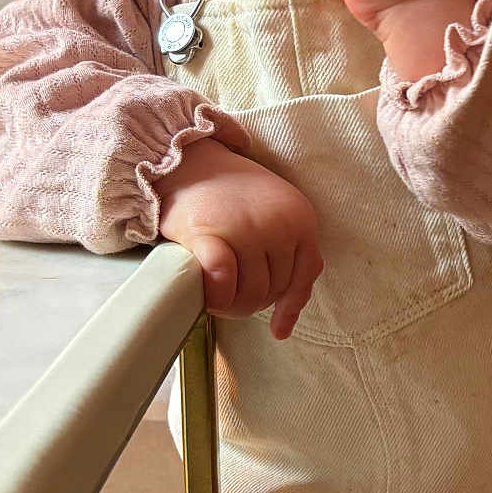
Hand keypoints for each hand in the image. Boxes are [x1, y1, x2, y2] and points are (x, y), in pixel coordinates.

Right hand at [154, 138, 323, 340]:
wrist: (187, 162)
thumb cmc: (230, 193)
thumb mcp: (275, 213)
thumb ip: (288, 252)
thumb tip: (285, 315)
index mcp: (301, 218)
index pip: (305, 275)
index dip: (290, 307)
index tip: (278, 330)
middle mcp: (280, 223)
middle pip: (274, 290)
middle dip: (251, 304)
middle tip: (229, 299)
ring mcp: (246, 228)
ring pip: (250, 293)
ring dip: (231, 305)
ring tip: (217, 297)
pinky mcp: (210, 233)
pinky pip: (222, 282)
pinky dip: (215, 297)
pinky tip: (207, 298)